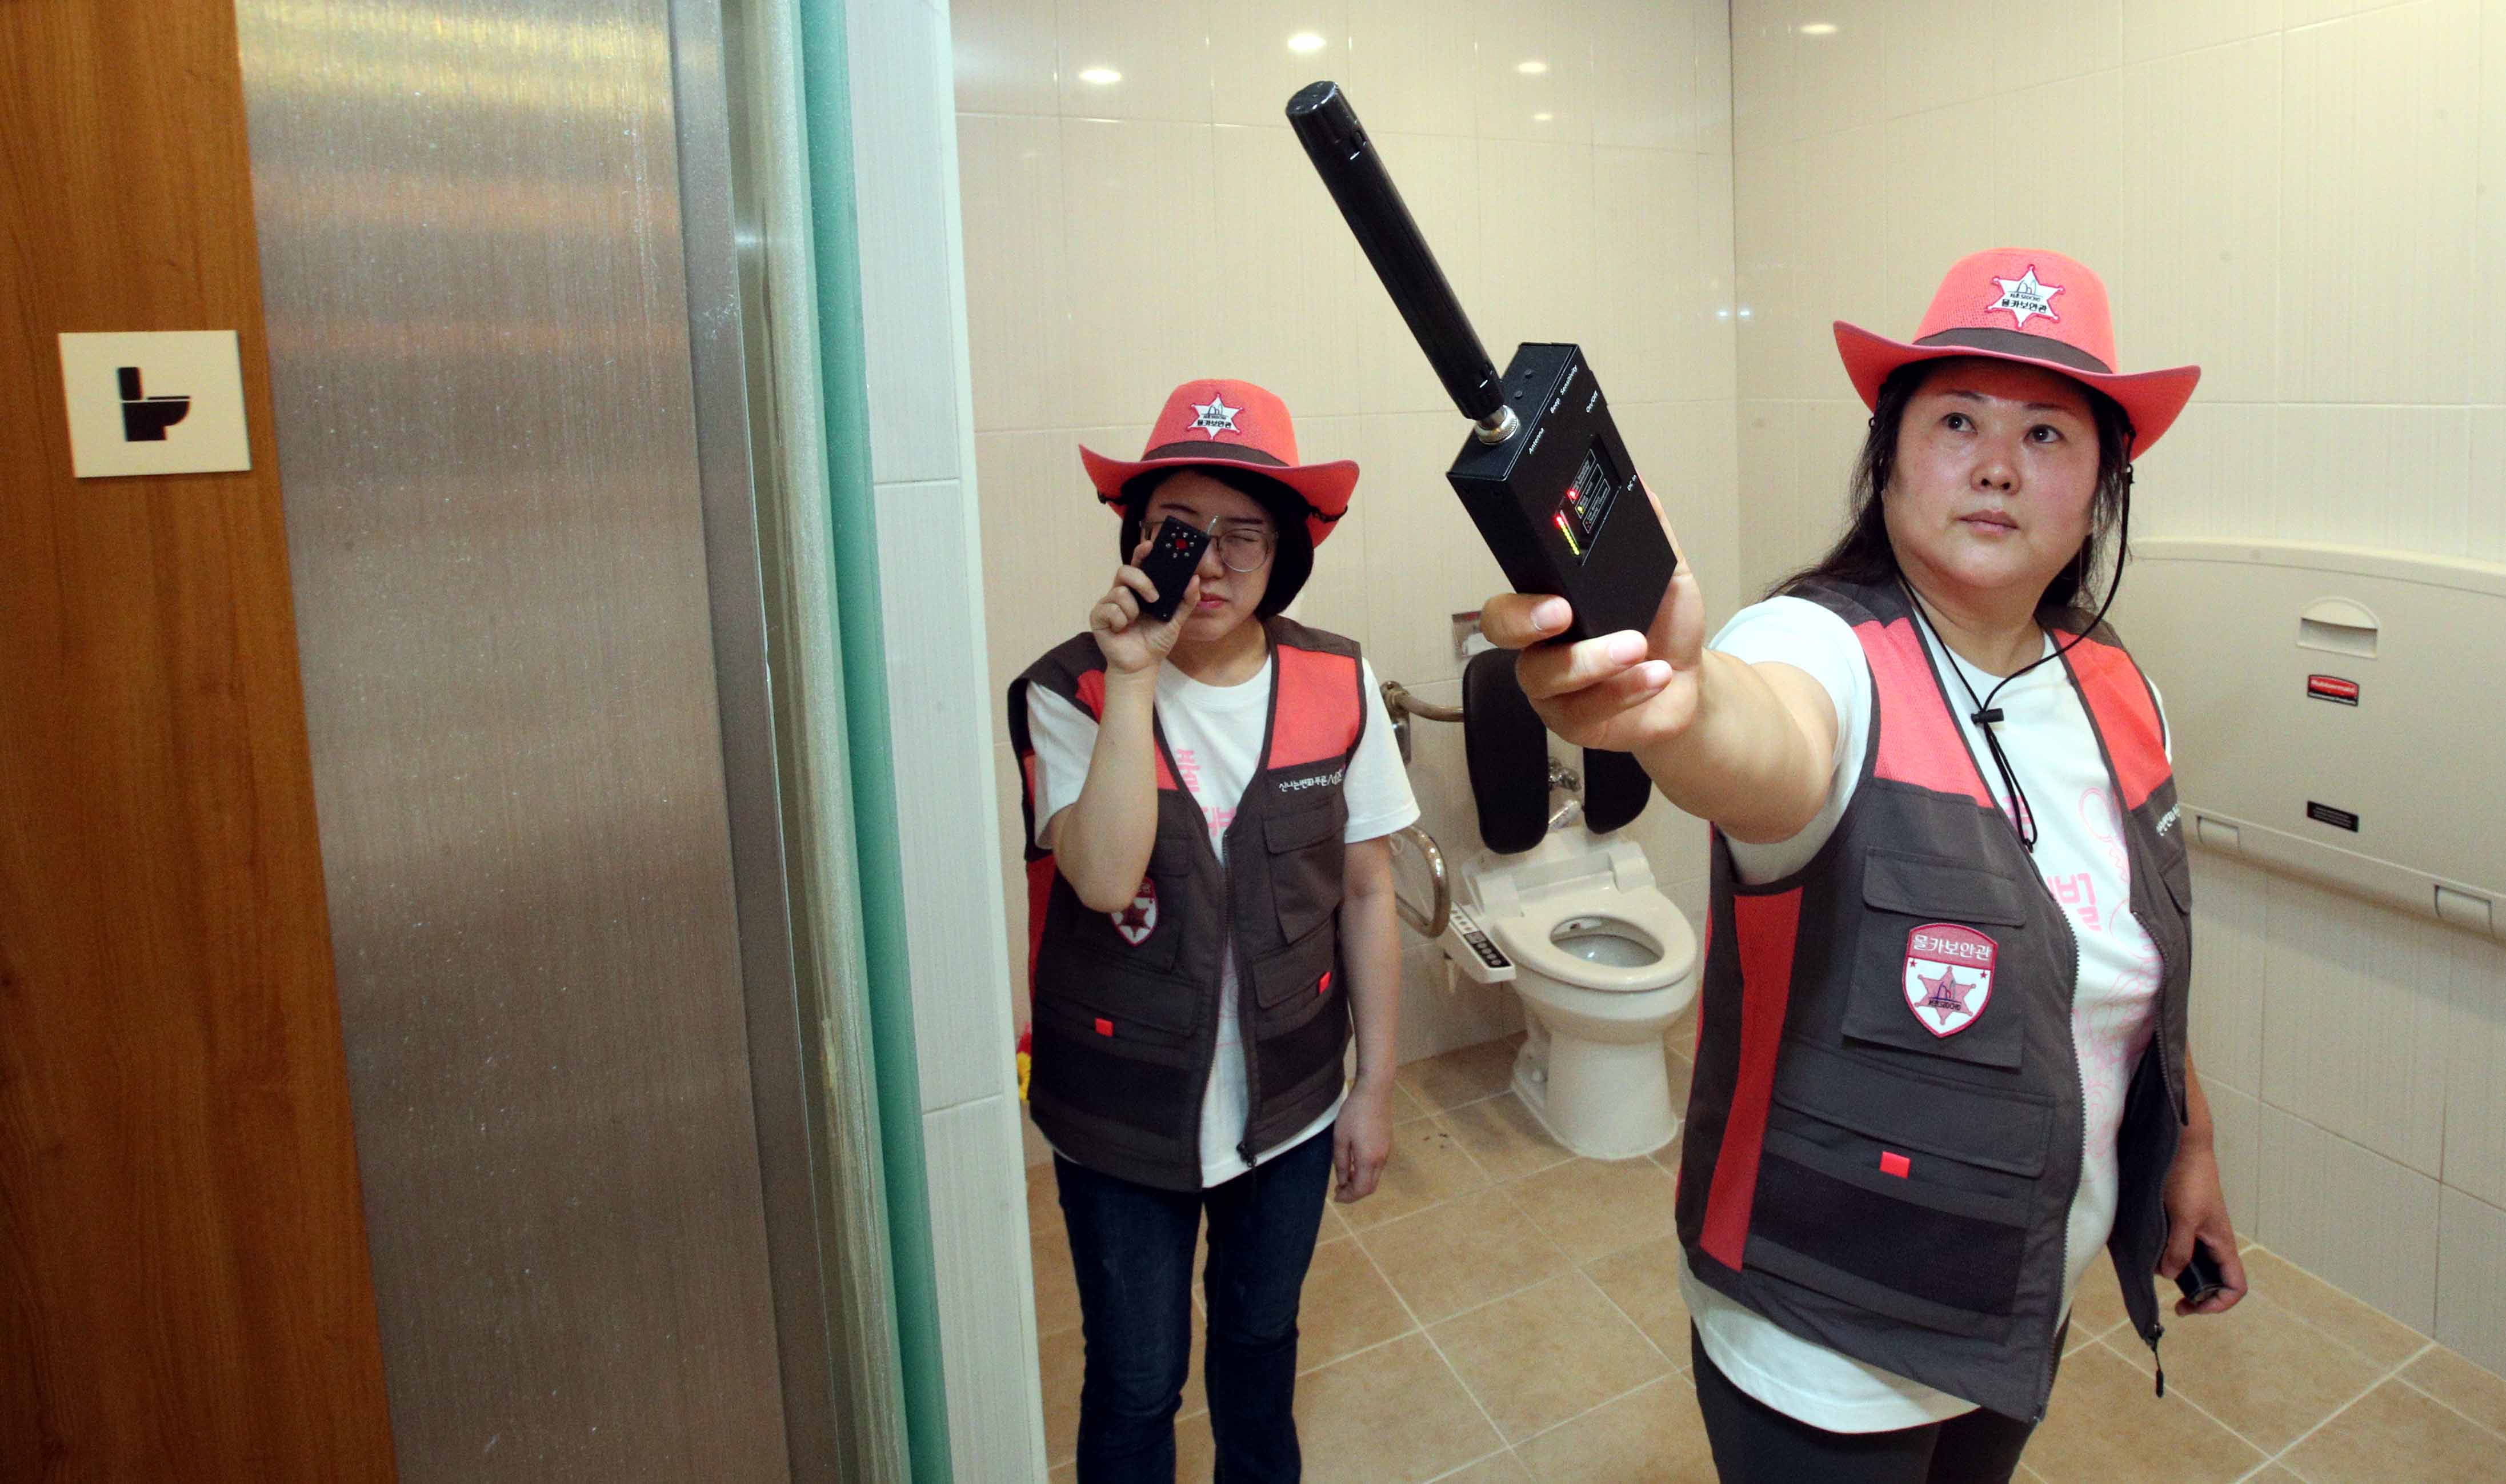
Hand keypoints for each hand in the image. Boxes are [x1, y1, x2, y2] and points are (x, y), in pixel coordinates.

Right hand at [1088, 537, 1198, 675]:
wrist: (1142, 665)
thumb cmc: (1155, 640)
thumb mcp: (1176, 620)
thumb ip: (1186, 600)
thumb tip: (1194, 579)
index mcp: (1140, 590)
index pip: (1139, 564)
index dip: (1142, 552)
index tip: (1150, 544)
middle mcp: (1122, 593)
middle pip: (1125, 571)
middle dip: (1141, 581)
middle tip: (1154, 597)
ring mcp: (1109, 604)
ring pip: (1119, 592)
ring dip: (1132, 610)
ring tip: (1134, 623)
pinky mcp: (1098, 617)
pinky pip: (1109, 610)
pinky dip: (1120, 621)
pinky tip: (1122, 630)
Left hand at [1331, 1080, 1393, 1203]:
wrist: (1375, 1092)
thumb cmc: (1354, 1114)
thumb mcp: (1340, 1139)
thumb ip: (1342, 1163)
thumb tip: (1343, 1181)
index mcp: (1369, 1160)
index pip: (1361, 1190)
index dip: (1348, 1197)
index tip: (1335, 1196)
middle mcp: (1381, 1159)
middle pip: (1370, 1187)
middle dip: (1354, 1193)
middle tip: (1338, 1190)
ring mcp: (1386, 1151)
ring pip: (1374, 1177)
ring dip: (1360, 1182)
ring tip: (1344, 1177)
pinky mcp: (1387, 1143)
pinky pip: (1377, 1166)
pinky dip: (1365, 1172)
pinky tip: (1354, 1164)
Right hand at [1476, 495, 1707, 753]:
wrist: (1690, 683)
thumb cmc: (1664, 628)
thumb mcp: (1666, 576)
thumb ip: (1651, 535)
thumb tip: (1643, 489)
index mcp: (1549, 603)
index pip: (1510, 594)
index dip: (1519, 595)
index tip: (1556, 594)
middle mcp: (1540, 646)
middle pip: (1500, 633)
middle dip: (1526, 622)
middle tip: (1565, 615)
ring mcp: (1553, 689)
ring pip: (1545, 677)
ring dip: (1593, 661)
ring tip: (1638, 648)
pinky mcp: (1574, 724)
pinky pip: (1584, 712)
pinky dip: (1623, 691)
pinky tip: (1654, 675)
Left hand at [2160, 1143, 2247, 1315]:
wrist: (2182, 1147)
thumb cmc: (2189, 1179)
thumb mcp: (2183, 1218)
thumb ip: (2179, 1249)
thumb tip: (2171, 1276)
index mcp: (2223, 1244)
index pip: (2235, 1286)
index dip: (2219, 1303)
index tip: (2192, 1306)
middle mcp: (2213, 1241)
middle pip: (2213, 1280)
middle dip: (2196, 1293)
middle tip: (2174, 1299)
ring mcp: (2198, 1232)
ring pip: (2193, 1264)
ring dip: (2178, 1272)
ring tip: (2158, 1271)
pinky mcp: (2183, 1221)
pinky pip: (2179, 1247)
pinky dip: (2167, 1255)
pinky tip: (2151, 1252)